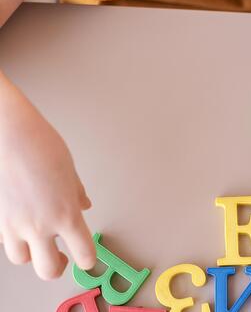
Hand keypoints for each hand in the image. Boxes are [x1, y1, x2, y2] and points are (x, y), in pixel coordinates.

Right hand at [0, 72, 95, 279]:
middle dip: (58, 268)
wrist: (7, 135)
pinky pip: (5, 241)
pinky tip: (21, 226)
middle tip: (63, 259)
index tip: (89, 260)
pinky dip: (15, 239)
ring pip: (22, 260)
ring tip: (40, 243)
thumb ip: (76, 194)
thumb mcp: (69, 171)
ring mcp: (14, 225)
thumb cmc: (40, 147)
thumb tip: (83, 205)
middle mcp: (40, 226)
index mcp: (66, 215)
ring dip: (33, 255)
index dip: (88, 261)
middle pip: (49, 270)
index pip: (84, 254)